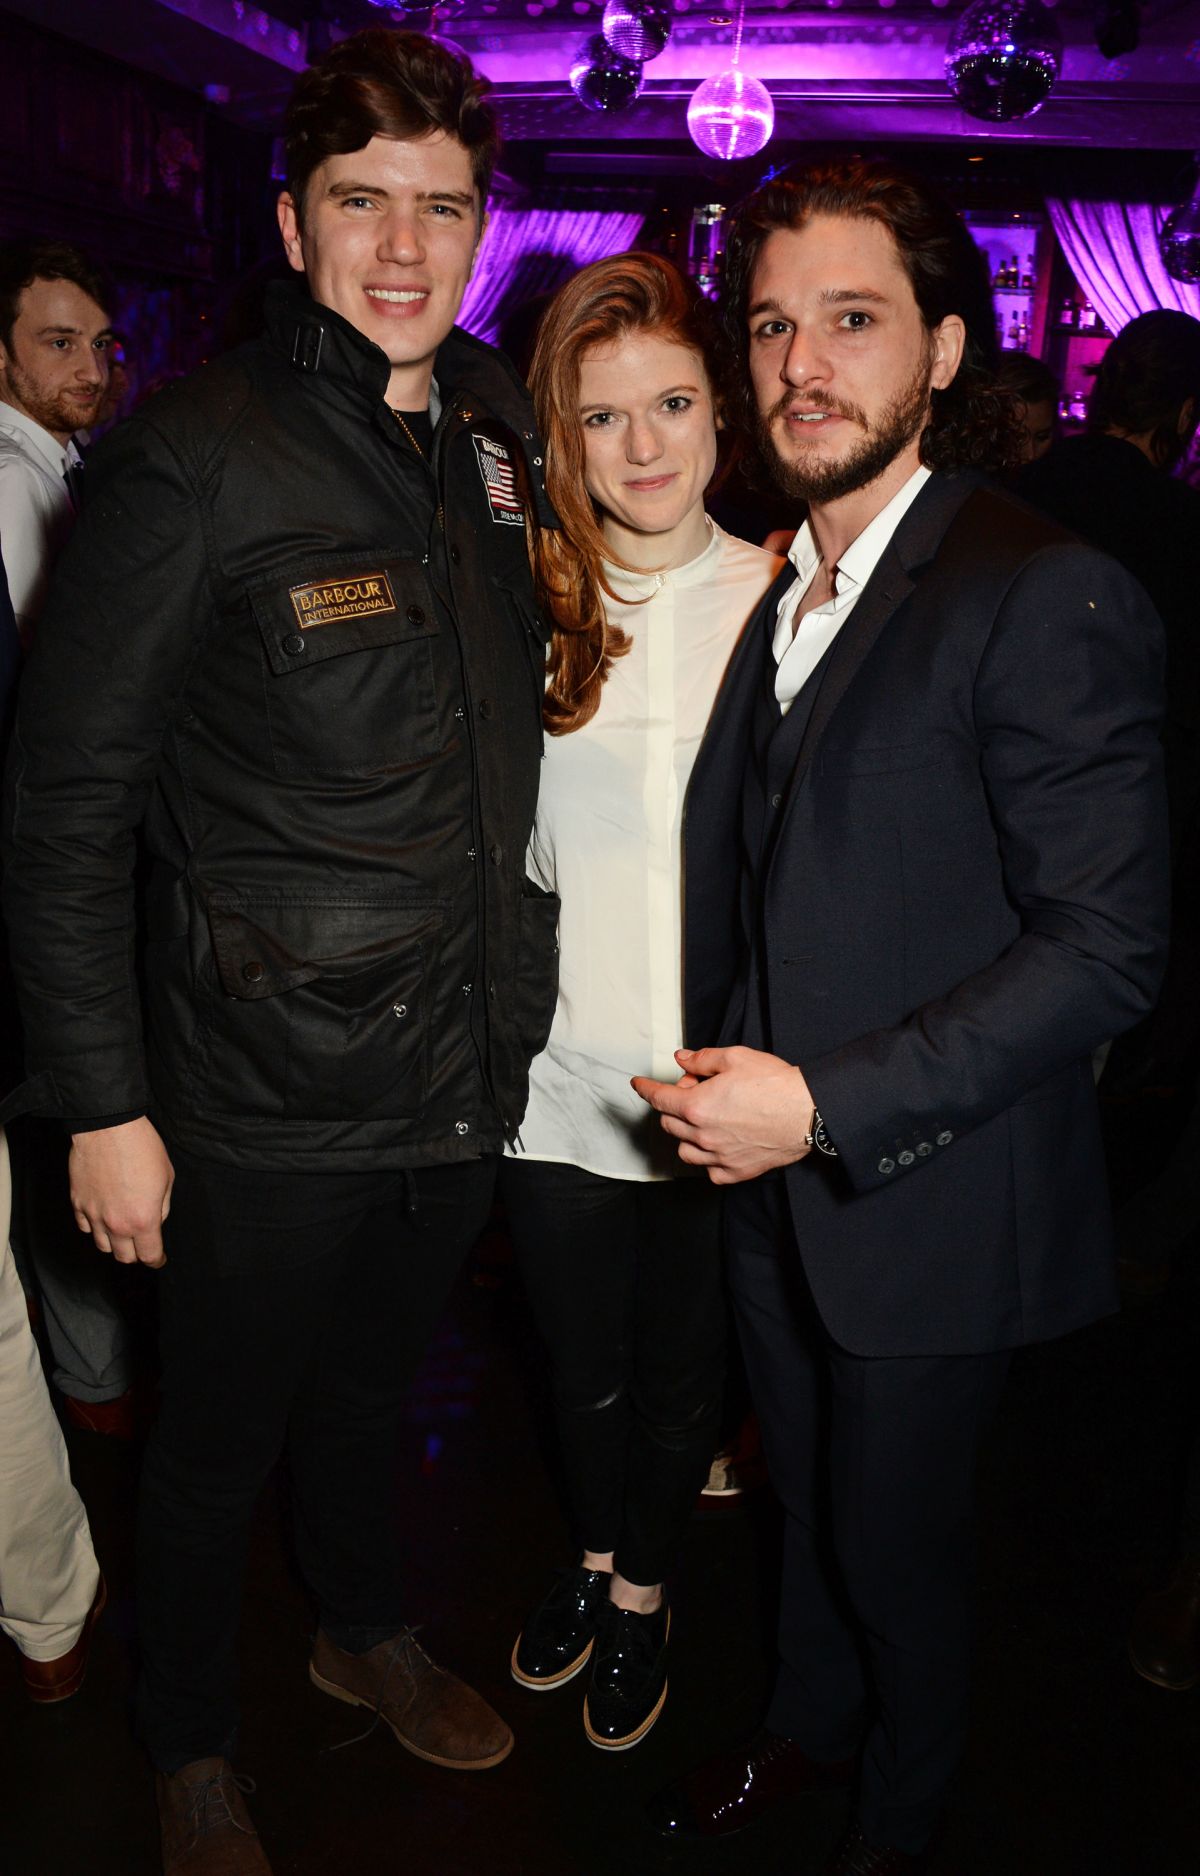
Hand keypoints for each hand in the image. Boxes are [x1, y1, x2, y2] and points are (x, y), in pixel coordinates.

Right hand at [69, 1117, 174, 1267]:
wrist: (108, 1129)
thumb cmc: (142, 1148)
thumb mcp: (167, 1177)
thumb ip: (162, 1207)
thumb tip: (155, 1220)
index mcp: (143, 1220)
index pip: (149, 1255)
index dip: (157, 1260)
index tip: (159, 1259)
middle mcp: (117, 1224)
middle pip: (124, 1257)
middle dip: (136, 1255)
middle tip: (141, 1245)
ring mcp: (94, 1215)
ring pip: (102, 1246)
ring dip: (114, 1244)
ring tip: (121, 1233)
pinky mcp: (78, 1203)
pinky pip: (85, 1227)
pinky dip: (94, 1228)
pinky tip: (102, 1218)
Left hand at [632, 1046, 814, 1185]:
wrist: (807, 1113)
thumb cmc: (775, 1084)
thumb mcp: (735, 1058)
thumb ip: (702, 1059)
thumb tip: (682, 1059)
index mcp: (697, 1106)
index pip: (658, 1098)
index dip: (645, 1088)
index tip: (638, 1085)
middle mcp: (702, 1135)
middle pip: (670, 1123)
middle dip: (675, 1105)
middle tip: (698, 1090)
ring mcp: (718, 1156)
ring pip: (685, 1150)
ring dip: (687, 1134)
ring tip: (706, 1119)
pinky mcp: (736, 1171)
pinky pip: (709, 1171)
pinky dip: (708, 1159)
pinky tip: (718, 1145)